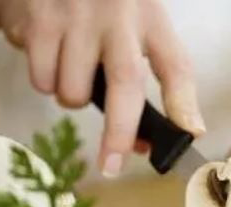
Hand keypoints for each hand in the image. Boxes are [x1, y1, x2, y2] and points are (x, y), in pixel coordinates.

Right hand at [0, 0, 204, 175]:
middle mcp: (119, 14)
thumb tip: (143, 144)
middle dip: (120, 133)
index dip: (184, 104)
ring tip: (72, 71)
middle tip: (112, 166)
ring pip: (74, 91)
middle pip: (126, 83)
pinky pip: (41, 80)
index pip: (176, 65)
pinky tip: (49, 53)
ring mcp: (77, 15)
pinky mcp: (40, 20)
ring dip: (72, 99)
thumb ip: (143, 75)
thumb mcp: (133, 23)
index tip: (190, 135)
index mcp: (151, 16)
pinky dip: (44, 81)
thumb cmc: (100, 7)